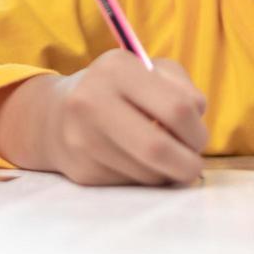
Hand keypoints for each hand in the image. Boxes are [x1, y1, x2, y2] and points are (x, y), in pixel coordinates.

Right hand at [39, 49, 207, 186]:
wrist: (55, 115)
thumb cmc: (117, 90)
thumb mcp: (148, 71)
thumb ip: (182, 87)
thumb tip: (196, 118)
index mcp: (117, 68)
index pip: (177, 108)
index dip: (197, 130)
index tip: (198, 137)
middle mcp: (93, 100)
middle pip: (158, 147)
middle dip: (187, 163)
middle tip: (192, 163)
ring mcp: (83, 139)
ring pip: (147, 173)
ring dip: (166, 172)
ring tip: (162, 158)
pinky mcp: (82, 171)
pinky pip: (131, 185)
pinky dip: (144, 178)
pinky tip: (135, 162)